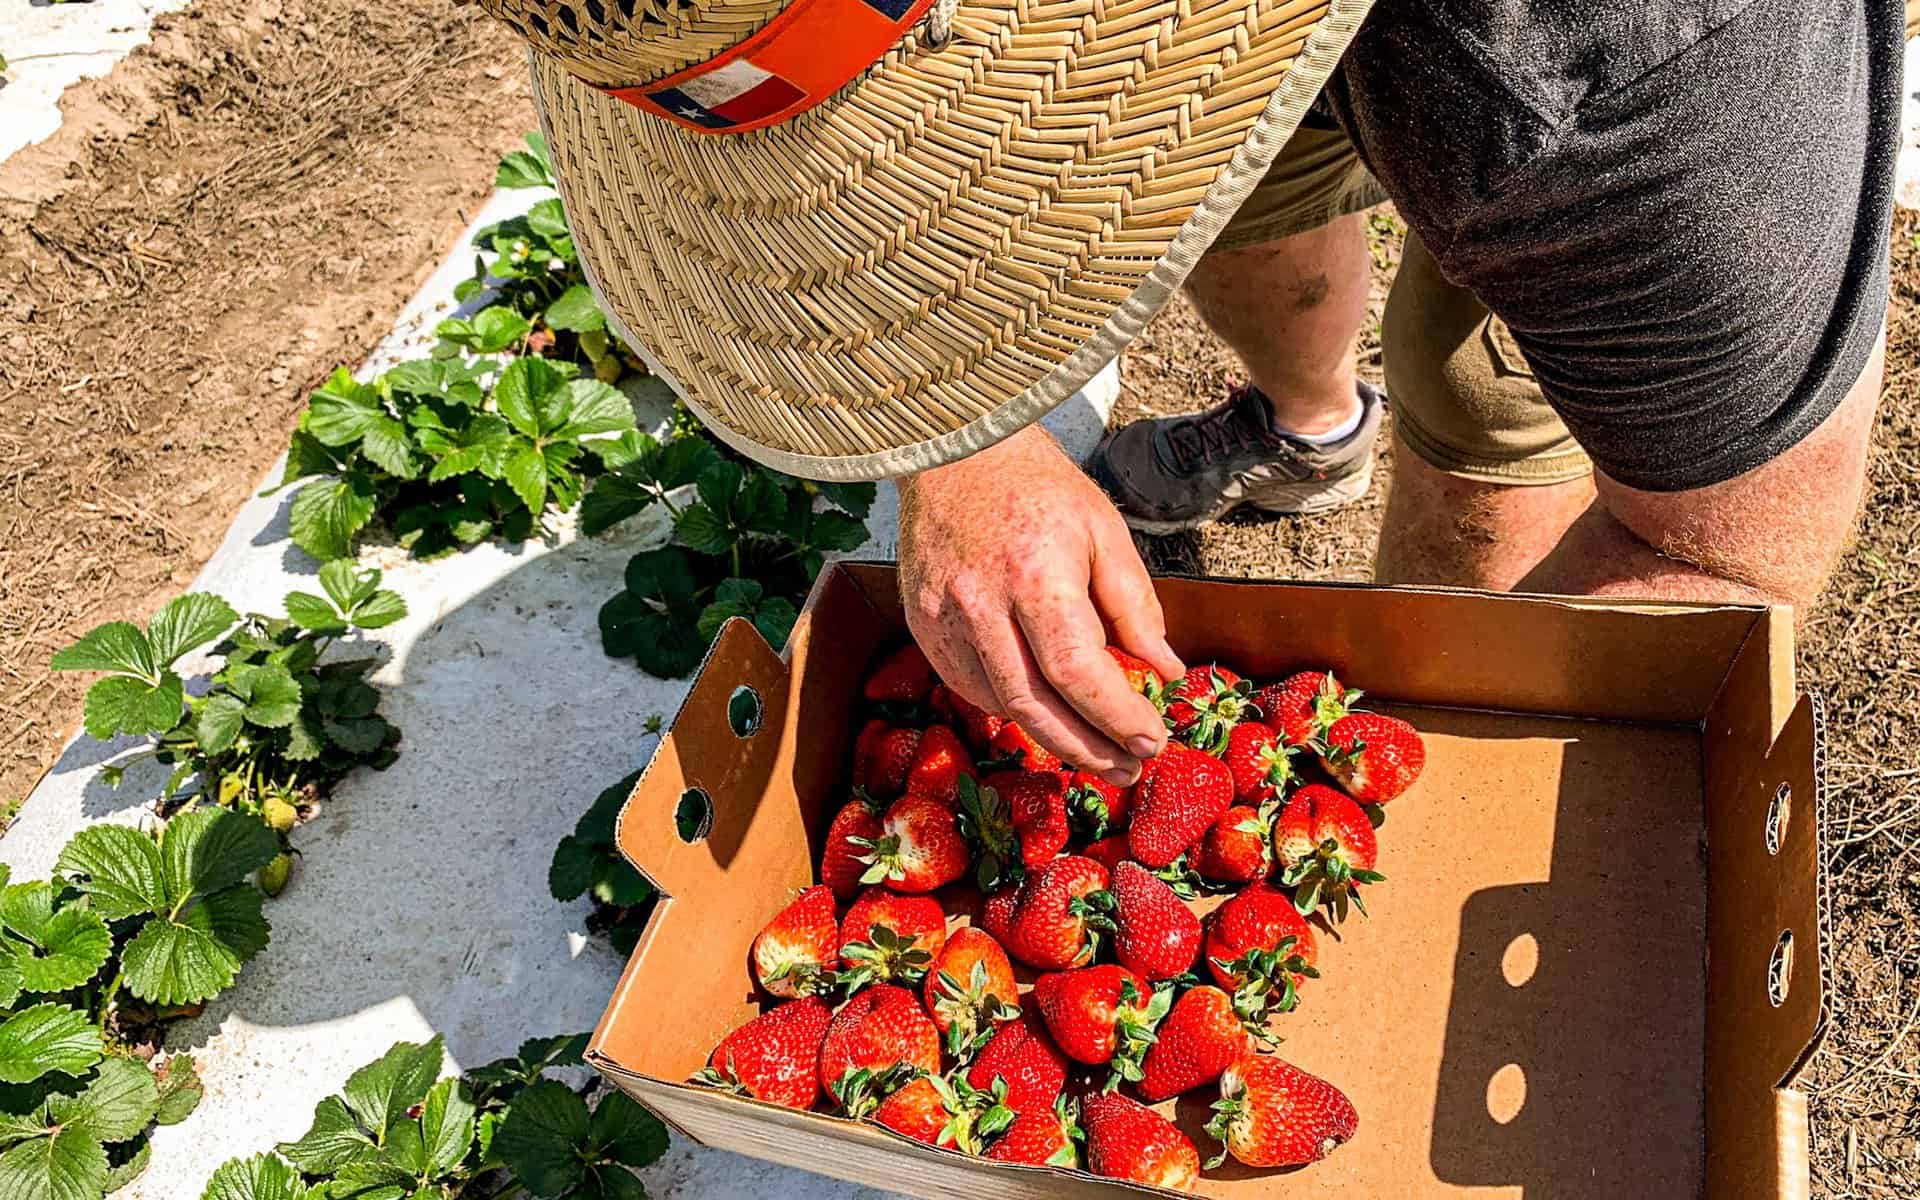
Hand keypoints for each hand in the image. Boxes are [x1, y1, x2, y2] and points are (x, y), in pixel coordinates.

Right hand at [896, 426, 1184, 783]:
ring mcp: (943, 617)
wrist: (958, 450)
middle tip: (1128, 767)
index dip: (1117, 717)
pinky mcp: (920, 623)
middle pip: (1035, 706)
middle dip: (1087, 749)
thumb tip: (1163, 671)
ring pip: (999, 705)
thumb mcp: (1104, 532)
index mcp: (1036, 575)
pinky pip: (968, 686)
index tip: (1151, 740)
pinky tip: (1043, 712)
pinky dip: (1009, 708)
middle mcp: (982, 605)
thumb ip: (1135, 605)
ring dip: (1052, 737)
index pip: (1078, 672)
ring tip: (1095, 750)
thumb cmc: (1039, 486)